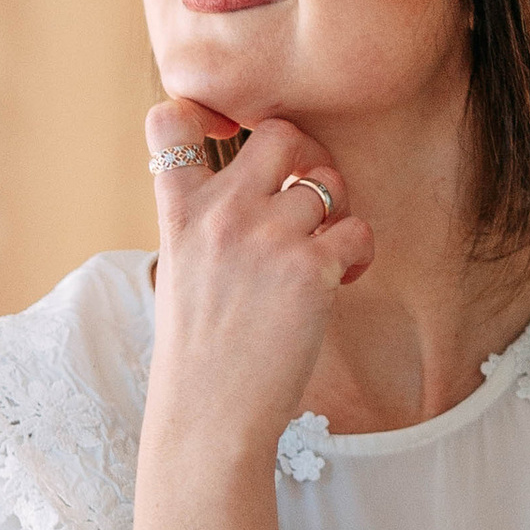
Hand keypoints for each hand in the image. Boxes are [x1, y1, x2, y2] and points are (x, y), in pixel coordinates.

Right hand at [141, 100, 375, 462]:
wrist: (208, 416)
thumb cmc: (198, 348)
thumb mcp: (179, 268)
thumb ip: (202, 218)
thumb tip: (248, 183)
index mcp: (178, 210)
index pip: (171, 120)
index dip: (208, 113)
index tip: (232, 135)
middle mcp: (220, 212)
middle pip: (279, 133)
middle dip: (306, 154)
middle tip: (310, 191)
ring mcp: (266, 237)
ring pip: (328, 185)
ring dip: (338, 214)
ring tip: (325, 254)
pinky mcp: (310, 269)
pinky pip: (357, 230)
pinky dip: (359, 253)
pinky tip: (342, 281)